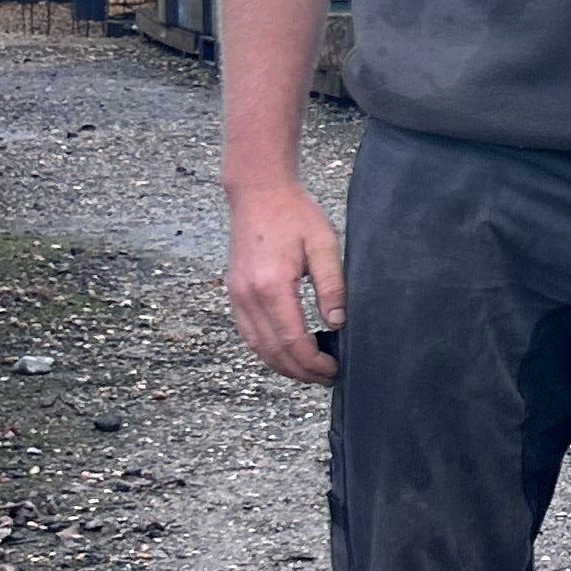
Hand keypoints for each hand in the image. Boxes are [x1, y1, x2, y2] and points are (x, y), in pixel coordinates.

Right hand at [226, 178, 344, 384]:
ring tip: (310, 372)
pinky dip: (267, 350)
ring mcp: (236, 296)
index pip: (292, 340)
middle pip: (272, 351)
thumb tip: (337, 323)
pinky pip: (248, 333)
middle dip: (300, 371)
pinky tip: (286, 354)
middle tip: (327, 377)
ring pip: (257, 347)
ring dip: (283, 365)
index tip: (334, 369)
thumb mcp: (324, 246)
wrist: (258, 193)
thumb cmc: (295, 214)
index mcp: (272, 286)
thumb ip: (332, 287)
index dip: (313, 362)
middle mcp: (248, 295)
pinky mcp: (233, 293)